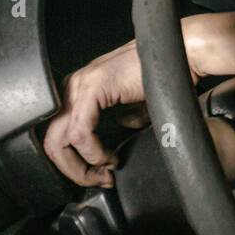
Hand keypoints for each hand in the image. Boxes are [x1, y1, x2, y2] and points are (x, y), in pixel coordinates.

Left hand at [43, 37, 200, 186]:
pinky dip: (93, 153)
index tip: (99, 175)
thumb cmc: (164, 74)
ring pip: (59, 141)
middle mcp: (74, 85)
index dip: (74, 163)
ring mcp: (80, 85)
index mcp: (81, 88)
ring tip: (105, 173)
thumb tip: (114, 141)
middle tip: (99, 180)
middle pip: (52, 141)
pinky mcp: (93, 88)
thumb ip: (120, 121)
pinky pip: (80, 133)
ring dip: (81, 167)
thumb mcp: (135, 104)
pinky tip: (110, 158)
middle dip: (74, 171)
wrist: (182, 53)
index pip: (58, 134)